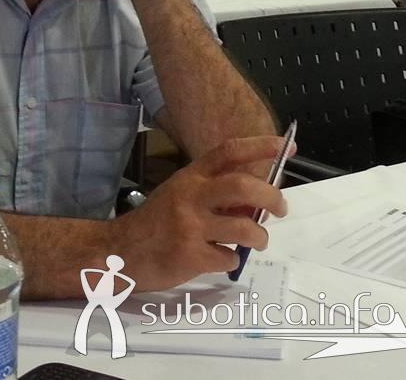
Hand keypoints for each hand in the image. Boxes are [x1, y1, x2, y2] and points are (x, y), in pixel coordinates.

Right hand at [112, 136, 289, 290]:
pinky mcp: (189, 256)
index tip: (286, 146)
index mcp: (190, 176)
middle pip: (243, 186)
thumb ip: (214, 193)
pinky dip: (231, 260)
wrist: (119, 251)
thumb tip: (256, 201)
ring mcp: (190, 226)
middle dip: (271, 197)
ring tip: (257, 240)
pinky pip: (227, 257)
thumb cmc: (156, 222)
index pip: (229, 151)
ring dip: (259, 236)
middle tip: (280, 208)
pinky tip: (220, 258)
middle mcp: (191, 196)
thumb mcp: (180, 195)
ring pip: (244, 228)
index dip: (261, 146)